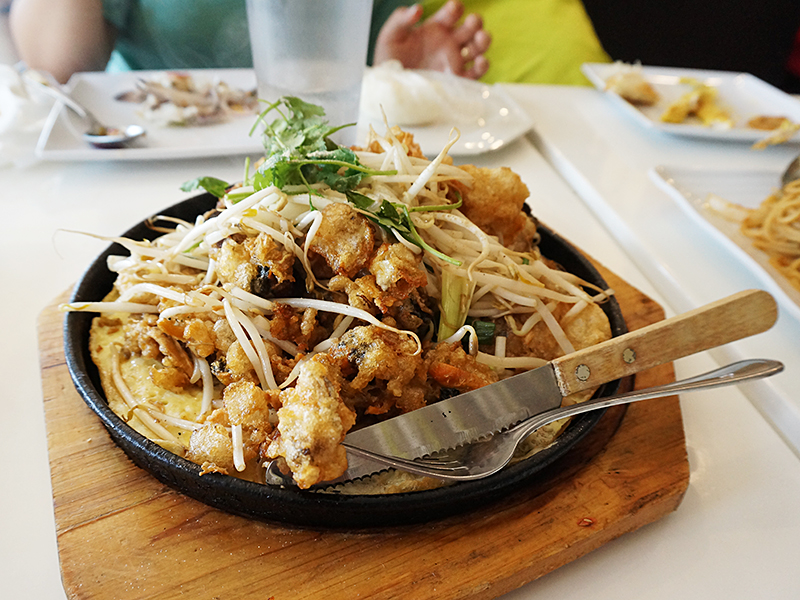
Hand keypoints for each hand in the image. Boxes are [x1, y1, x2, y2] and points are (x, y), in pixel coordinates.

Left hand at [373, 1, 490, 79]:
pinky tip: (480, 61)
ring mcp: (454, 61)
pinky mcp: (456, 79)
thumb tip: (418, 9)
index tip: (453, 10)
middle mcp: (448, 42)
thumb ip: (401, 19)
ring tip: (481, 38)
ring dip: (483, 41)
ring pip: (477, 47)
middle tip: (472, 22)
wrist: (390, 87)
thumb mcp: (390, 36)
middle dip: (475, 22)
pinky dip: (482, 66)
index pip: (452, 13)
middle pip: (470, 28)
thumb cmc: (389, 60)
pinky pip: (475, 73)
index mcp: (436, 27)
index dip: (456, 9)